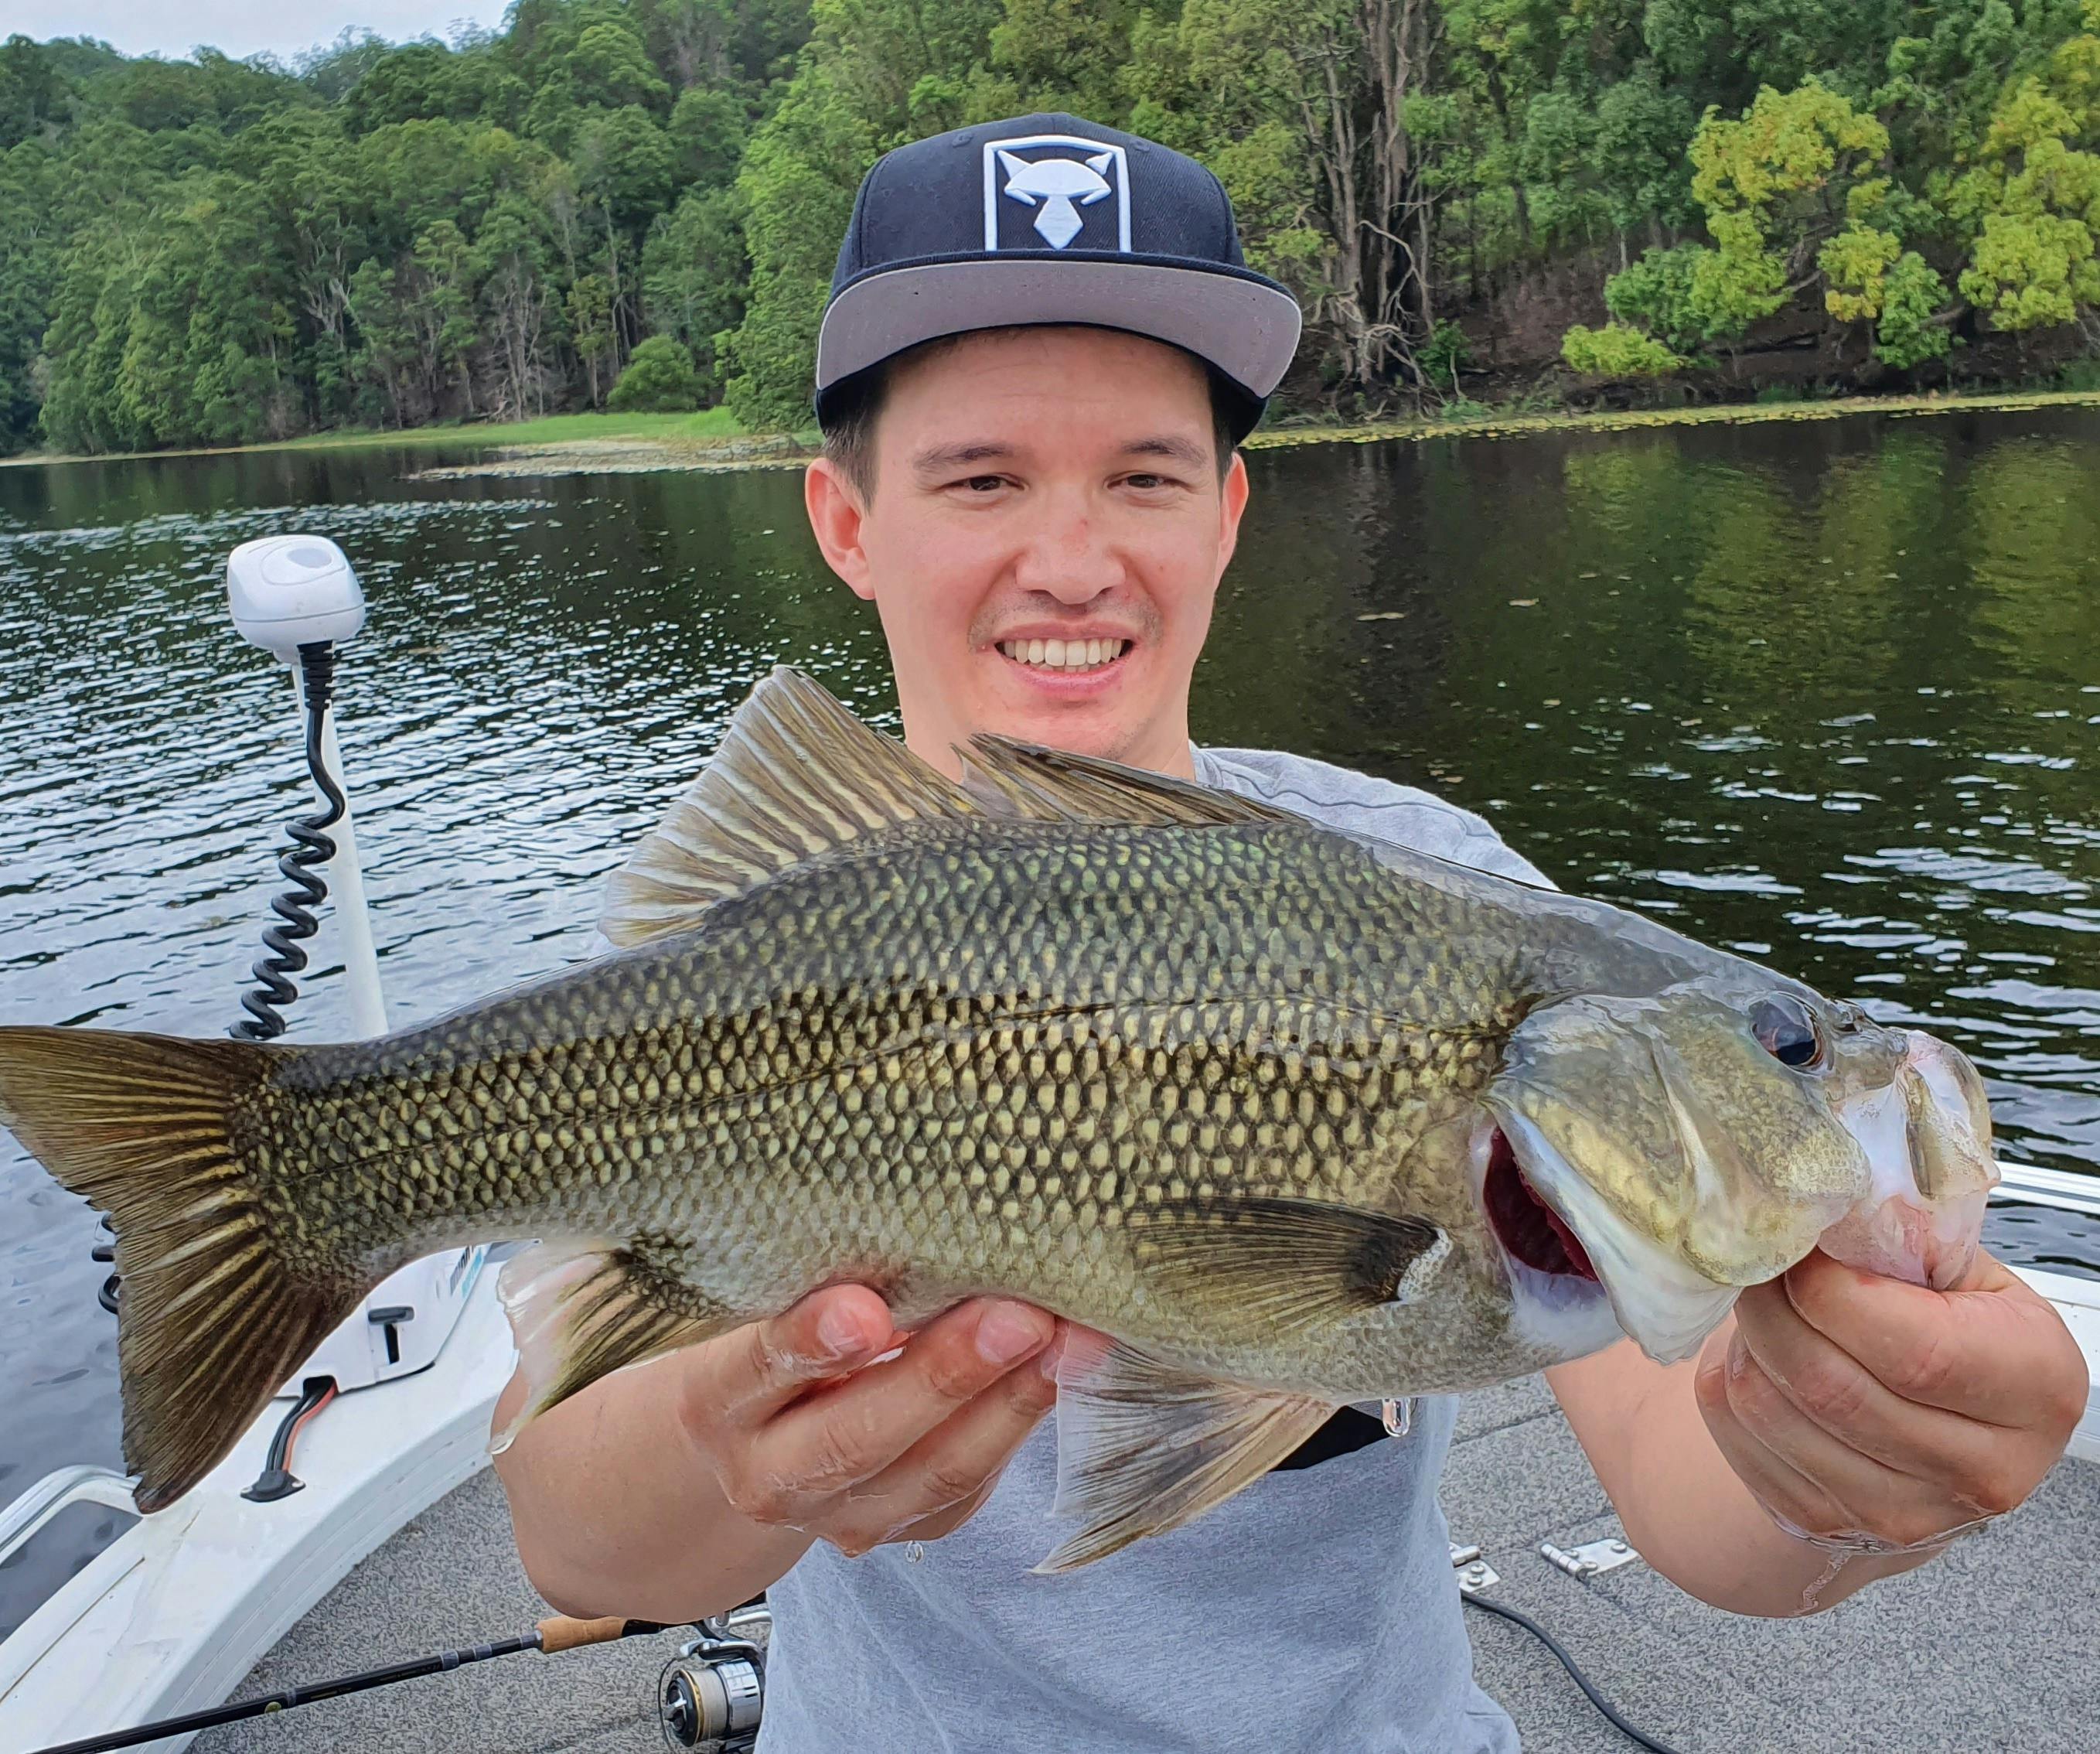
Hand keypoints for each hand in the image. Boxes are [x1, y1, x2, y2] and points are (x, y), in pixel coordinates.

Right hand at [672, 1286, 1063, 1557]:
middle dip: (945, 1376)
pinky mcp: (908, 1529)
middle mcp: (768, 1476)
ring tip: (1069, 1341)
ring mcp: (841, 1516)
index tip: (866, 1310)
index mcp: (717, 1402)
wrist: (759, 1440)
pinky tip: (1069, 1367)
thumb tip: (929, 1223)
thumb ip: (823, 1277)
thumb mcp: (772, 1299)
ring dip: (1010, 1403)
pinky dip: (1023, 1421)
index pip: (758, 1368)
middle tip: (1016, 1318)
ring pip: (932, 1474)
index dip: (812, 1343)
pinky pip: (972, 1486)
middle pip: (855, 1437)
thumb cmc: (777, 1333)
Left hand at [1695, 1247, 2087, 1553]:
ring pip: (1771, 1409)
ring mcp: (1903, 1515)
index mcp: (2037, 1388)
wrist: (1935, 1428)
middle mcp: (1983, 1470)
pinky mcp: (1826, 1526)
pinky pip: (1736, 1433)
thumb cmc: (1949, 1329)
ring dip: (1746, 1339)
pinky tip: (1759, 1353)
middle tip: (1759, 1259)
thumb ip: (1906, 1238)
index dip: (1833, 1291)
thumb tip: (1817, 1203)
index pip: (1916, 1351)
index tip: (1799, 1246)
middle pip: (1830, 1384)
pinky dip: (1728, 1378)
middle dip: (1772, 1304)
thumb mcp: (1961, 1273)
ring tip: (1765, 1302)